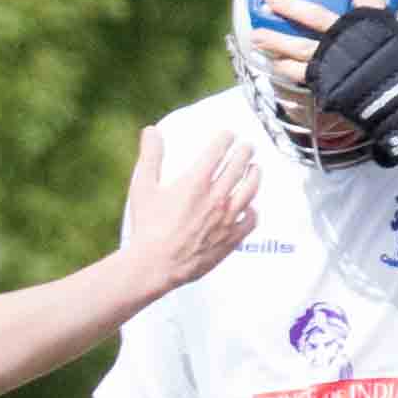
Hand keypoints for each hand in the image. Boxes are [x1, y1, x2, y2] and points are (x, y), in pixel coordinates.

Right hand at [125, 127, 259, 293]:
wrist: (154, 266)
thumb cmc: (146, 228)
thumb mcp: (143, 188)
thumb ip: (150, 157)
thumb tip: (151, 131)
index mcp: (196, 181)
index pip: (220, 149)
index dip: (226, 138)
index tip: (228, 135)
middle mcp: (216, 196)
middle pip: (240, 164)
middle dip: (245, 151)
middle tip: (247, 147)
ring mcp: (227, 217)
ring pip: (251, 188)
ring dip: (254, 175)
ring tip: (254, 169)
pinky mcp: (231, 238)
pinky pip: (252, 219)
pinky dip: (254, 210)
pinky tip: (251, 207)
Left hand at [255, 0, 397, 175]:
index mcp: (376, 21)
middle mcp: (349, 37)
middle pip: (314, 16)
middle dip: (290, 6)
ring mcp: (335, 62)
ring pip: (297, 47)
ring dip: (275, 42)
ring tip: (256, 37)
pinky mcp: (326, 85)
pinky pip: (299, 75)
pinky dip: (284, 70)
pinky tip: (271, 66)